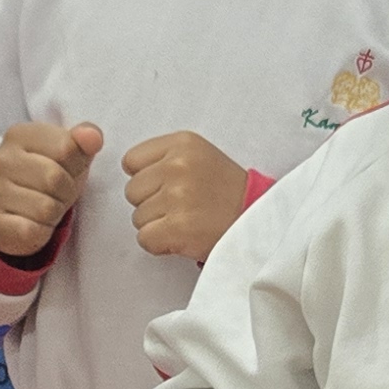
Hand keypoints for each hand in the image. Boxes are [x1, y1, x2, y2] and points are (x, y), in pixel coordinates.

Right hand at [0, 120, 98, 260]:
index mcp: (19, 134)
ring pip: (45, 208)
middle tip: (55, 194)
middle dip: (65, 192)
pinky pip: (32, 230)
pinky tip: (32, 224)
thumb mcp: (71, 157)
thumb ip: (84, 142)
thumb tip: (93, 137)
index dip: (75, 164)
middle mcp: (1, 159)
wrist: (17, 216)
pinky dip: (41, 232)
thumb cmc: (47, 179)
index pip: (66, 147)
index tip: (65, 169)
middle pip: (54, 178)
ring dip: (54, 214)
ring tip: (43, 209)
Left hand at [121, 131, 251, 261]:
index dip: (146, 179)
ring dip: (158, 225)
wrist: (258, 222)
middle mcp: (178, 165)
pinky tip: (184, 237)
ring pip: (137, 218)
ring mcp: (177, 195)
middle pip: (132, 191)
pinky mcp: (178, 226)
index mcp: (183, 143)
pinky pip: (144, 239)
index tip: (168, 186)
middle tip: (182, 207)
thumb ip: (165, 158)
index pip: (131, 161)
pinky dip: (161, 244)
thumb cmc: (227, 193)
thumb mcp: (200, 156)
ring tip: (188, 220)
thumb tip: (130, 171)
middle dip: (151, 203)